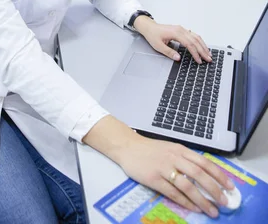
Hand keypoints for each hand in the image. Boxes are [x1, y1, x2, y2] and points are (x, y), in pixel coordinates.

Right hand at [118, 134, 233, 217]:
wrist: (128, 147)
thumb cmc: (150, 149)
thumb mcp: (171, 148)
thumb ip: (185, 158)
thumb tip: (205, 173)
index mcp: (180, 149)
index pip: (204, 162)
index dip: (219, 175)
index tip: (230, 186)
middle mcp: (174, 157)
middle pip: (199, 174)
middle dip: (215, 189)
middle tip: (225, 202)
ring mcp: (164, 168)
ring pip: (188, 186)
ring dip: (202, 200)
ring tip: (212, 211)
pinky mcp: (154, 179)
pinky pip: (173, 193)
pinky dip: (185, 202)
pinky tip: (194, 208)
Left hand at [134, 17, 211, 63]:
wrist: (149, 27)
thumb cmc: (152, 35)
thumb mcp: (158, 46)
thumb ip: (169, 52)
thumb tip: (178, 58)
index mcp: (176, 33)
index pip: (189, 44)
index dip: (195, 53)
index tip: (199, 60)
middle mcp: (180, 30)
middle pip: (195, 40)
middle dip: (203, 50)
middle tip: (209, 59)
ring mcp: (182, 29)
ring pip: (196, 37)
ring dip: (203, 45)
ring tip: (208, 53)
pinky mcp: (181, 30)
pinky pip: (193, 35)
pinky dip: (199, 41)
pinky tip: (202, 46)